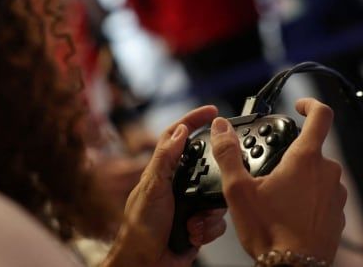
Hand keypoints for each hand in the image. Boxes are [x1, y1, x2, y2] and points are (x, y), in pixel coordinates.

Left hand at [103, 106, 226, 266]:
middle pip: (206, 166)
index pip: (178, 136)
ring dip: (208, 212)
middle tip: (222, 177)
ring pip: (216, 195)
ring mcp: (188, 205)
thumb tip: (180, 131)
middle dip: (214, 176)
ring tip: (193, 221)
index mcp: (163, 171)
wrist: (147, 264)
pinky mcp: (198, 224)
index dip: (194, 120)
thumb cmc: (140, 228)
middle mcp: (177, 185)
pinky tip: (194, 233)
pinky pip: (217, 220)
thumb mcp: (153, 187)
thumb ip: (166, 158)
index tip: (212, 111)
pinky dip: (208, 228)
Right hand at [210, 98, 346, 262]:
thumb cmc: (269, 232)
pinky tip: (288, 214)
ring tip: (275, 197)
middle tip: (268, 170)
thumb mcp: (239, 190)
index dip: (310, 104)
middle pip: (312, 149)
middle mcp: (328, 173)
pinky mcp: (338, 214)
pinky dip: (308, 198)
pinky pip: (323, 196)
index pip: (320, 116)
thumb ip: (228, 154)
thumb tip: (220, 127)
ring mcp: (336, 195)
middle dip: (291, 155)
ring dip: (300, 178)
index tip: (298, 105)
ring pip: (318, 174)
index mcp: (306, 160)